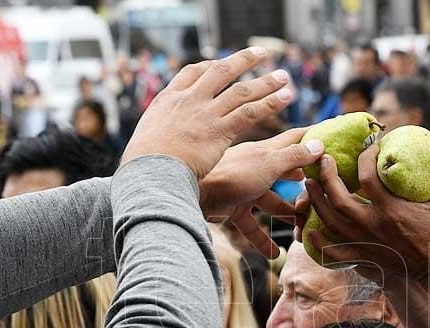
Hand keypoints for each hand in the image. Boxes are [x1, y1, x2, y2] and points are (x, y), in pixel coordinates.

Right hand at [120, 47, 292, 178]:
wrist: (151, 171)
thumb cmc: (145, 163)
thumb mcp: (146, 138)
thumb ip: (160, 133)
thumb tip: (160, 141)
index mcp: (169, 99)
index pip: (192, 72)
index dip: (209, 66)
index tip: (220, 63)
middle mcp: (190, 100)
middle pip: (220, 71)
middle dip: (243, 60)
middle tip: (261, 54)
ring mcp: (206, 113)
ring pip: (242, 91)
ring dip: (266, 82)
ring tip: (284, 78)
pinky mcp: (221, 130)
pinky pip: (250, 112)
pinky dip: (269, 104)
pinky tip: (284, 99)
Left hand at [201, 127, 323, 257]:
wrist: (193, 193)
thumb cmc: (231, 175)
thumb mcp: (269, 165)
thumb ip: (294, 158)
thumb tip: (320, 146)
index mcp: (266, 151)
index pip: (295, 140)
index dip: (314, 138)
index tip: (332, 137)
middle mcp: (256, 168)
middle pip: (287, 175)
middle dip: (305, 184)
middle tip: (324, 193)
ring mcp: (244, 189)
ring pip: (272, 203)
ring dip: (288, 215)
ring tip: (305, 229)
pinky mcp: (232, 209)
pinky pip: (251, 226)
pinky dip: (262, 240)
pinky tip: (275, 254)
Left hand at [302, 143, 429, 283]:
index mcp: (391, 210)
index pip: (367, 178)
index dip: (364, 158)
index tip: (368, 147)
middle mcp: (373, 226)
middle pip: (338, 200)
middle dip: (327, 178)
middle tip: (324, 161)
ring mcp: (365, 244)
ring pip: (330, 222)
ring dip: (317, 203)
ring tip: (309, 185)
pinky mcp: (362, 258)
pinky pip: (334, 252)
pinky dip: (319, 243)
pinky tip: (309, 231)